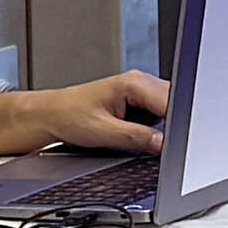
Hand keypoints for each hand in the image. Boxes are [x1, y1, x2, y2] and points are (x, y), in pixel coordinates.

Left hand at [16, 69, 168, 154]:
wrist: (51, 115)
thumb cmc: (69, 116)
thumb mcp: (103, 132)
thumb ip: (136, 137)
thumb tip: (162, 144)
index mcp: (134, 83)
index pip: (171, 102)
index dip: (177, 124)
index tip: (174, 143)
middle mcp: (139, 83)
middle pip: (172, 105)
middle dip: (171, 126)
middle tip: (154, 144)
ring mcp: (139, 92)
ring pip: (166, 111)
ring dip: (160, 127)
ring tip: (133, 135)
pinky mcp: (136, 102)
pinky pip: (155, 115)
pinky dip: (151, 127)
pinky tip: (134, 133)